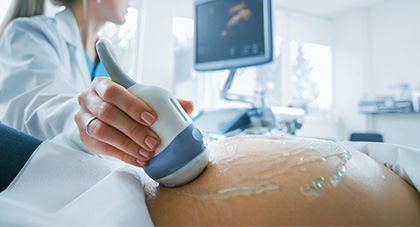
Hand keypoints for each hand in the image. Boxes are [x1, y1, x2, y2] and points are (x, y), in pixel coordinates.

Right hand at [74, 77, 193, 167]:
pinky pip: (102, 148)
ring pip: (102, 131)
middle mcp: (88, 99)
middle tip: (153, 141)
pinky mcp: (84, 137)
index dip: (132, 105)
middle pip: (108, 113)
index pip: (114, 91)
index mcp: (103, 84)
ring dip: (127, 144)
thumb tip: (189, 106)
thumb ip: (163, 101)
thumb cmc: (123, 104)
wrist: (98, 114)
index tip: (152, 118)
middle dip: (133, 129)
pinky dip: (123, 155)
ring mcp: (83, 118)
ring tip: (146, 153)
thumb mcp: (140, 98)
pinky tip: (138, 159)